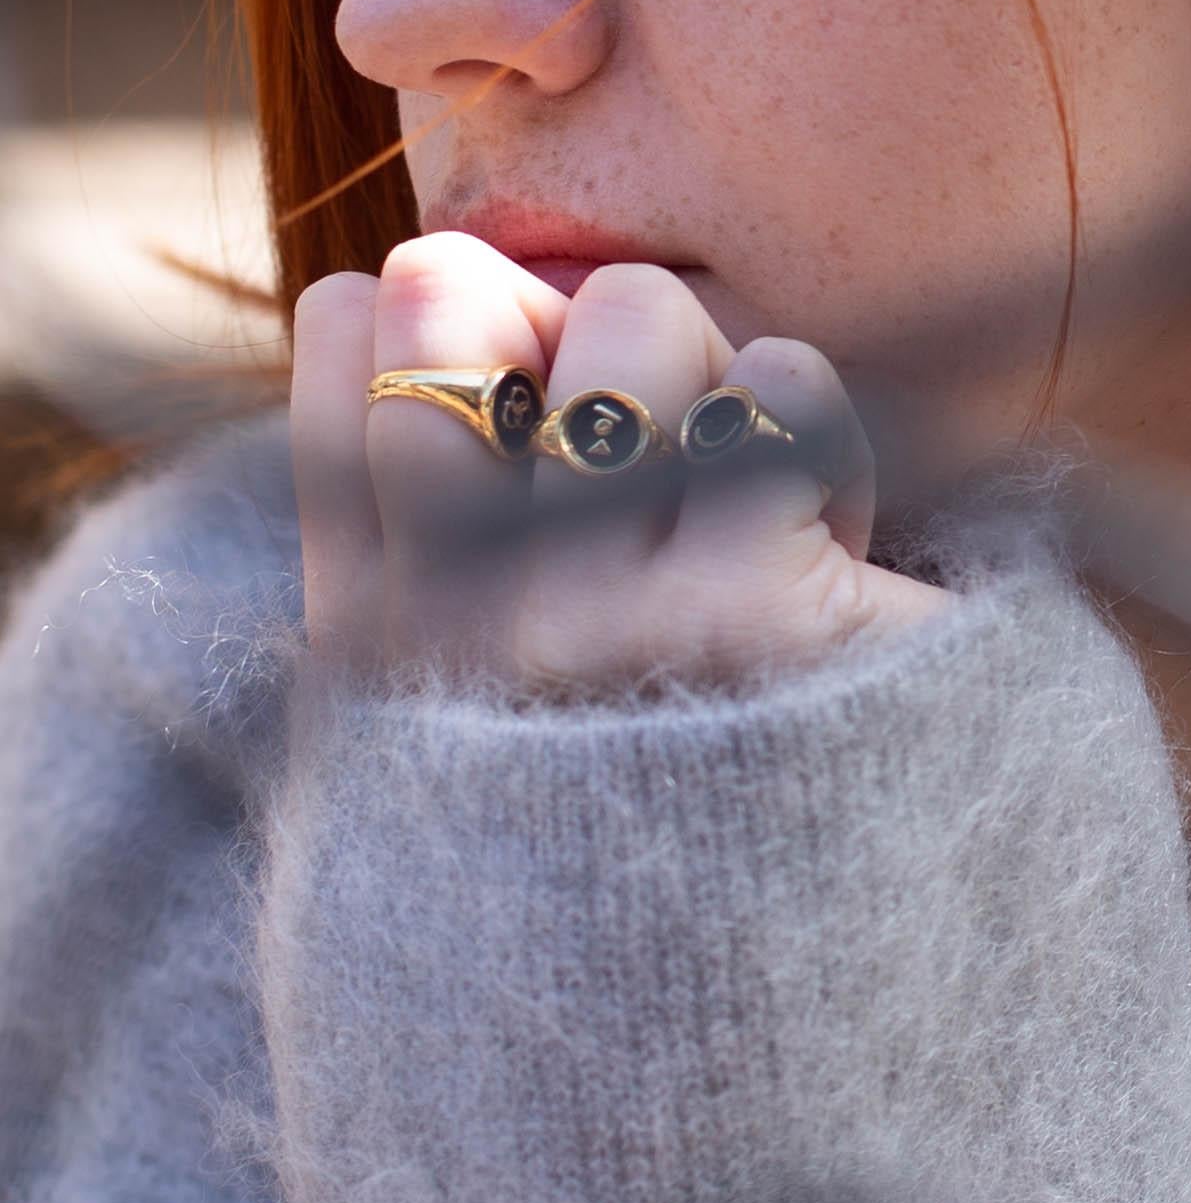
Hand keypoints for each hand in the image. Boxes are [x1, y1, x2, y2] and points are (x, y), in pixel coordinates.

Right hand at [291, 232, 946, 688]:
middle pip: (453, 289)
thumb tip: (441, 263)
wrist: (830, 939)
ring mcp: (586, 621)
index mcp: (371, 629)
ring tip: (747, 523)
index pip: (347, 332)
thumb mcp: (513, 610)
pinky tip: (829, 555)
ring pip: (637, 311)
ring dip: (721, 384)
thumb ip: (454, 448)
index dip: (465, 325)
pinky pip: (783, 383)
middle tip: (652, 476)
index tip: (543, 433)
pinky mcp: (749, 612)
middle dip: (585, 336)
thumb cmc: (683, 740)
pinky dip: (829, 442)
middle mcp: (445, 628)